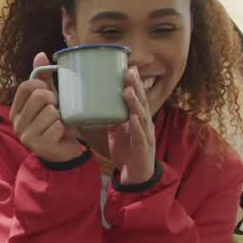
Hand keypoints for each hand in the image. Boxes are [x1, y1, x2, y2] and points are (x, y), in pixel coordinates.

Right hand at [11, 52, 84, 161]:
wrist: (65, 151)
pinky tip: (61, 136)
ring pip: (51, 112)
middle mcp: (16, 123)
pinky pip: (58, 126)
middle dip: (54, 101)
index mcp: (16, 109)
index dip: (42, 85)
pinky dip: (65, 129)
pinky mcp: (39, 146)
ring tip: (59, 125)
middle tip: (56, 111)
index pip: (26, 86)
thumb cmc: (55, 123)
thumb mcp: (50, 98)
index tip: (49, 94)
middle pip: (39, 96)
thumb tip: (40, 54)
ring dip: (61, 118)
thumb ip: (43, 78)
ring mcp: (26, 136)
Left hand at [108, 67, 156, 184]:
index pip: (138, 98)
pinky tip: (133, 118)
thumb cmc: (127, 150)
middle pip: (142, 102)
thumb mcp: (117, 131)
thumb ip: (111, 118)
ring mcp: (146, 135)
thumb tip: (97, 105)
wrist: (134, 175)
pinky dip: (136, 127)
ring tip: (128, 91)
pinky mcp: (143, 148)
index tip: (129, 68)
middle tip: (130, 71)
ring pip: (142, 116)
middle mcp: (144, 124)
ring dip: (135, 103)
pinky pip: (140, 136)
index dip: (135, 83)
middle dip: (137, 87)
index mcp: (138, 118)